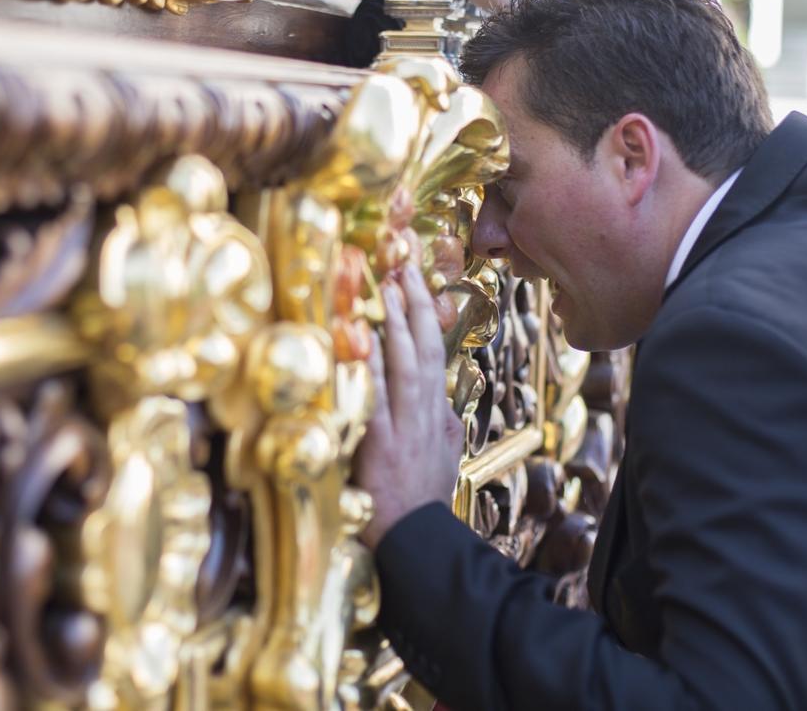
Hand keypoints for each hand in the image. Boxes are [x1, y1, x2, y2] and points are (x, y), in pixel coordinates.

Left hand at [354, 263, 464, 547]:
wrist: (417, 538)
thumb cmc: (423, 501)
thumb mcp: (443, 457)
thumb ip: (442, 424)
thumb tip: (443, 399)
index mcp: (438, 415)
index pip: (433, 354)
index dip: (426, 317)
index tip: (417, 283)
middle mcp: (425, 414)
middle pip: (424, 350)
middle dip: (416, 307)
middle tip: (405, 268)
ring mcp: (405, 427)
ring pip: (405, 366)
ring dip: (397, 326)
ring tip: (389, 289)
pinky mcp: (383, 444)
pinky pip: (376, 398)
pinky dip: (371, 369)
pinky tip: (363, 342)